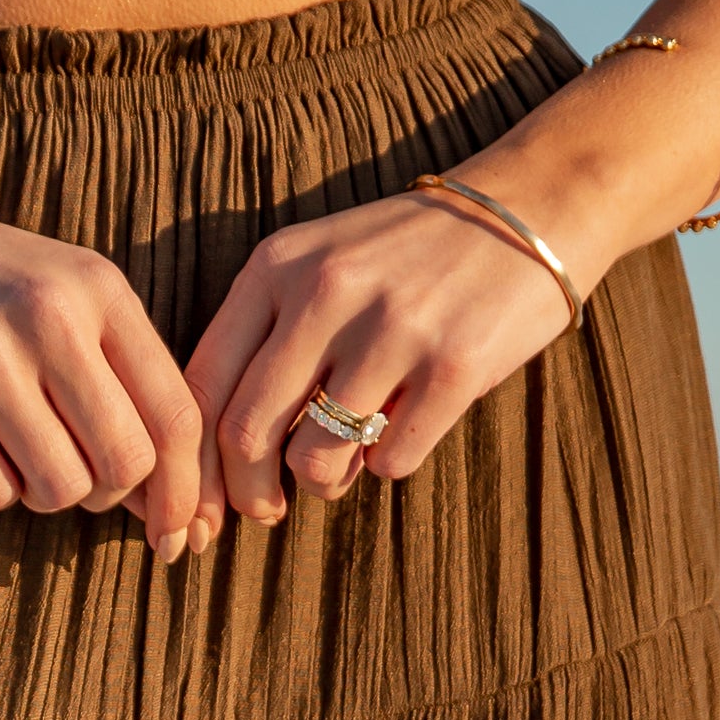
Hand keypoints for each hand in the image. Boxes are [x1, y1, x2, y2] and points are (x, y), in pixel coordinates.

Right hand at [0, 181, 219, 560]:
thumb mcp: (65, 296)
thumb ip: (124, 379)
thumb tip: (173, 503)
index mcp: (99, 288)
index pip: (175, 413)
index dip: (185, 489)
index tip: (179, 529)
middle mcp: (49, 319)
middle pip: (125, 463)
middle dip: (111, 493)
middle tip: (81, 476)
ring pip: (61, 488)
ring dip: (47, 492)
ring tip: (20, 451)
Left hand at [185, 187, 584, 523]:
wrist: (526, 210)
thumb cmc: (404, 256)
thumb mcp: (317, 265)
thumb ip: (262, 339)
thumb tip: (213, 460)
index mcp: (278, 266)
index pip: (203, 385)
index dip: (192, 465)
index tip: (203, 506)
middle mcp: (327, 292)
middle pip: (246, 434)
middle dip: (248, 494)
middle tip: (267, 510)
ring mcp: (393, 329)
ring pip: (315, 460)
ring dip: (325, 482)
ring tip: (346, 460)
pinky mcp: (455, 367)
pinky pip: (390, 464)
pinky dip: (388, 465)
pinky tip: (404, 428)